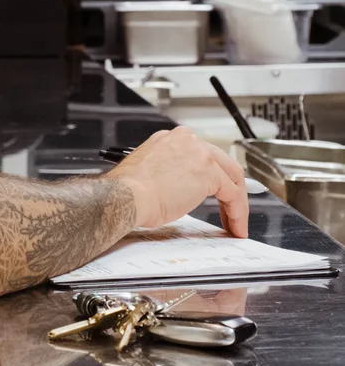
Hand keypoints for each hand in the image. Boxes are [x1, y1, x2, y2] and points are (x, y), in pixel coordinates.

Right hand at [106, 126, 248, 237]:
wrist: (127, 196)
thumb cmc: (130, 192)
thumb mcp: (152, 173)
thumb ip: (172, 174)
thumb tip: (183, 190)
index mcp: (172, 139)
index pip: (204, 156)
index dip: (214, 178)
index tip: (216, 194)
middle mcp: (188, 141)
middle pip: (223, 163)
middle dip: (231, 189)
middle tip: (233, 209)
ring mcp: (200, 153)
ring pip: (232, 178)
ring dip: (236, 204)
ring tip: (235, 224)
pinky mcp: (210, 172)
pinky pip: (233, 194)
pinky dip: (238, 212)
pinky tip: (235, 226)